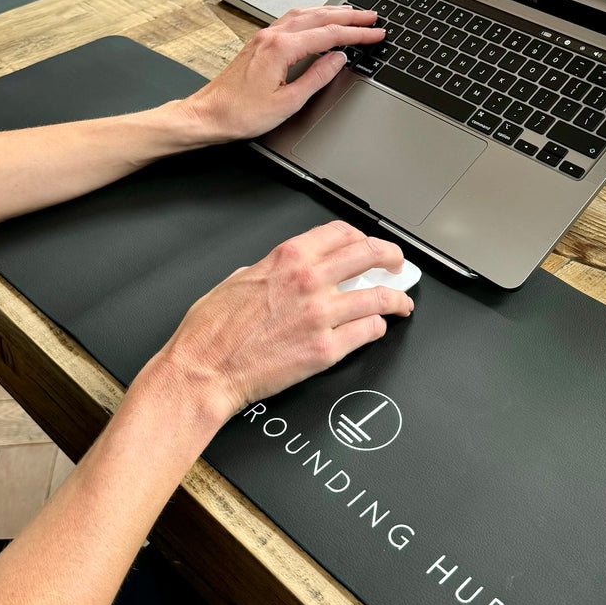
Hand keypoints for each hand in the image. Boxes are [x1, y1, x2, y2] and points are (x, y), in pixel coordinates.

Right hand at [156, 221, 413, 421]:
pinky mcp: (326, 350)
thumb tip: (279, 271)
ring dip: (396, 299)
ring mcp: (322, 316)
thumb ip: (267, 270)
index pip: (341, 233)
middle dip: (392, 257)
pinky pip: (367, 332)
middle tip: (397, 263)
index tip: (367, 244)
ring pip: (379, 297)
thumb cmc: (210, 332)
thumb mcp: (236, 280)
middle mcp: (310, 281)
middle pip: (370, 255)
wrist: (203, 372)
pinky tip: (376, 329)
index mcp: (288, 258)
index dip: (362, 236)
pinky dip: (377, 328)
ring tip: (402, 303)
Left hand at [182, 6, 383, 142]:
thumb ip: (317, 77)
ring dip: (330, 12)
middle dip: (349, 17)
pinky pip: (290, 20)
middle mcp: (272, 37)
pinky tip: (316, 19)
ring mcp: (263, 37)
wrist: (208, 115)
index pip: (329, 35)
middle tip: (371, 17)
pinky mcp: (258, 43)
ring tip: (351, 14)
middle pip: (319, 17)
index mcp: (281, 49)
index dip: (357, 34)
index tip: (375, 33)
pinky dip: (311, 16)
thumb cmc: (240, 113)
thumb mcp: (288, 102)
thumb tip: (337, 60)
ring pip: (304, 14)